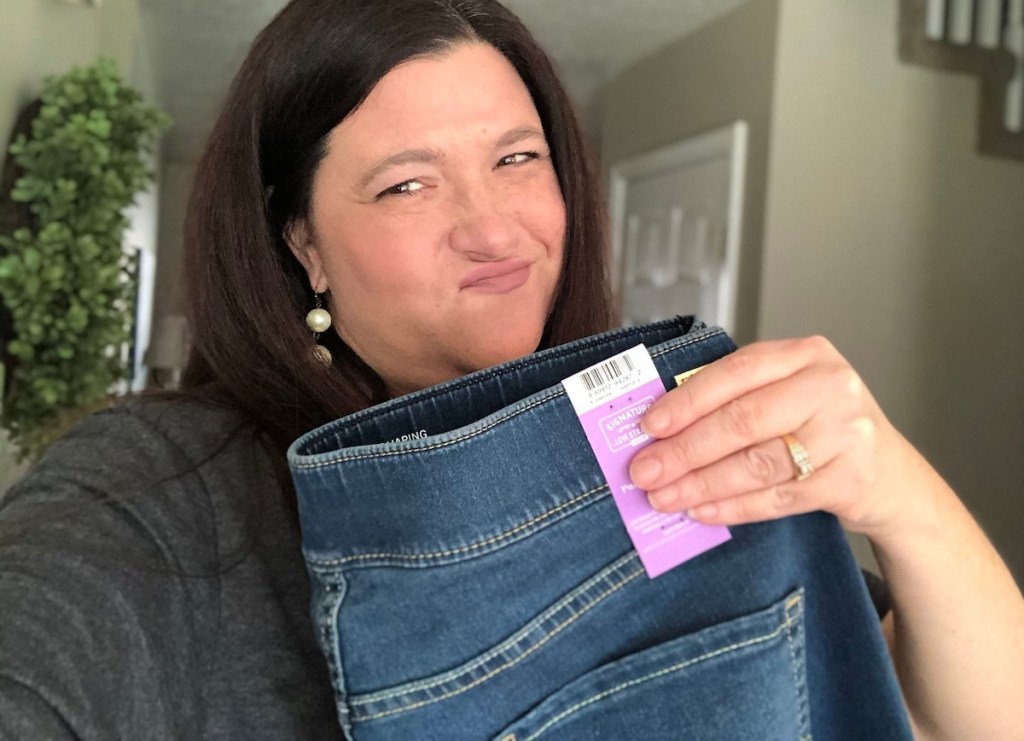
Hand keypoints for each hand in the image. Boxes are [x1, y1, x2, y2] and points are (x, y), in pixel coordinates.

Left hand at [628, 336, 931, 537]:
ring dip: (702, 484)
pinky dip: (734, 507)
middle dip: (685, 449)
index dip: (687, 400)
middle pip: (743, 420)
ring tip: (664, 497)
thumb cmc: (820, 426)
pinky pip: (779, 497)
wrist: (890, 475)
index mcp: (805, 354)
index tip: (648, 425)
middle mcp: (831, 386)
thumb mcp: (787, 394)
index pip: (736, 372)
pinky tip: (702, 512)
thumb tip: (658, 429)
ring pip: (758, 463)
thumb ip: (735, 399)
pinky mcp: (852, 480)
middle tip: (645, 470)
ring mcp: (847, 434)